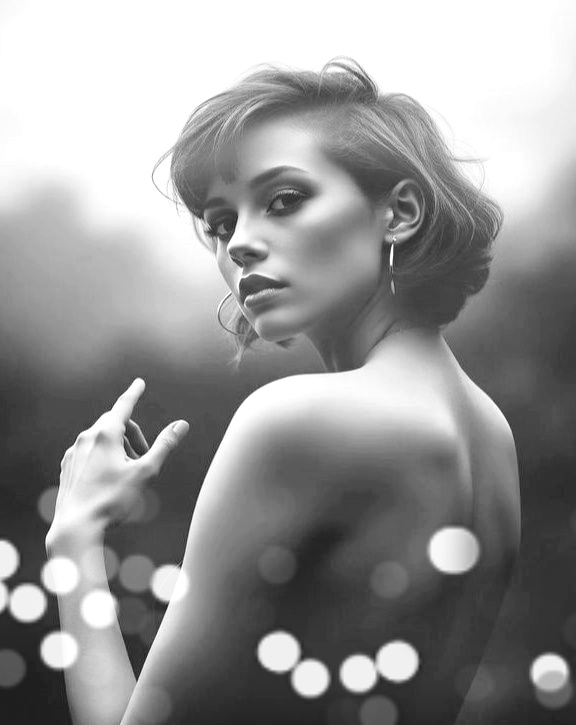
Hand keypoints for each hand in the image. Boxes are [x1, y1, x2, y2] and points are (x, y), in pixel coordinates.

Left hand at [49, 378, 188, 540]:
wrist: (76, 527)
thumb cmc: (112, 500)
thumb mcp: (145, 472)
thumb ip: (164, 446)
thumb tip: (181, 425)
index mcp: (106, 434)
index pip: (124, 405)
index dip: (134, 393)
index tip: (139, 383)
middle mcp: (86, 438)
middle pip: (115, 424)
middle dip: (134, 435)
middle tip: (146, 457)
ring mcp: (73, 453)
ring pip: (101, 440)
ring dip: (119, 448)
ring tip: (128, 474)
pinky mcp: (67, 467)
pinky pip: (89, 453)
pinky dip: (103, 458)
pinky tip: (109, 481)